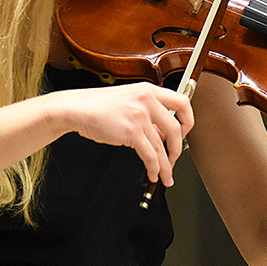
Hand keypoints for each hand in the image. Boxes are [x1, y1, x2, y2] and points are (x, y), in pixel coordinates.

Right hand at [53, 82, 194, 186]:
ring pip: (162, 146)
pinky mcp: (131, 132)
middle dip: (177, 149)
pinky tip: (152, 173)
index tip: (184, 133)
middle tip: (174, 159)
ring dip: (165, 166)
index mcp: (149, 90)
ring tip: (166, 175)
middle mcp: (148, 101)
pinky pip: (149, 155)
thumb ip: (148, 111)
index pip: (183, 102)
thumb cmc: (98, 105)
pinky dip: (153, 168)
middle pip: (176, 129)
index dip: (188, 120)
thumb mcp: (129, 99)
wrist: (77, 108)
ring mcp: (140, 116)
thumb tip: (162, 131)